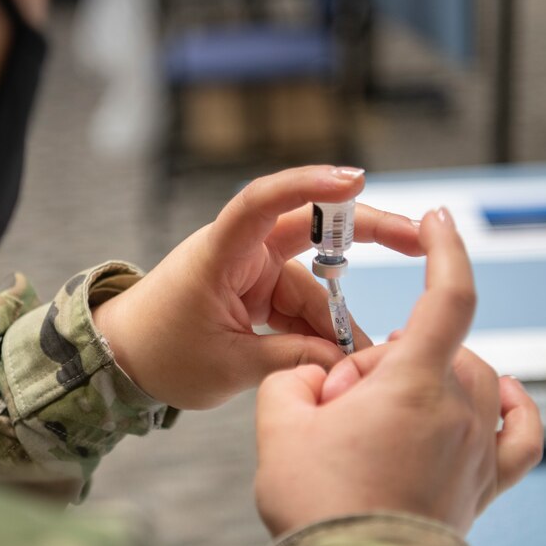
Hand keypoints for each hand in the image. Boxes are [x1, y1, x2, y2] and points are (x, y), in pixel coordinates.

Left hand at [92, 165, 421, 409]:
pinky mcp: (257, 288)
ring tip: (367, 356)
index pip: (262, 201)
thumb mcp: (229, 365)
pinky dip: (320, 327)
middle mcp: (240, 250)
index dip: (310, 184)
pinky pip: (301, 301)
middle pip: (310, 227)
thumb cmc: (160, 353)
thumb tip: (345, 360)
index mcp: (219, 254)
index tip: (355, 180)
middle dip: (367, 231)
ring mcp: (251, 267)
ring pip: (313, 282)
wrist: (124, 360)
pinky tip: (343, 356)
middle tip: (421, 240)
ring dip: (337, 317)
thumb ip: (290, 358)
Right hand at [254, 207, 543, 536]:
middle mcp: (458, 409)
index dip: (446, 249)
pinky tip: (499, 395)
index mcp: (412, 385)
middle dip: (382, 360)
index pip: (447, 297)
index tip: (438, 221)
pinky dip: (512, 404)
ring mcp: (478, 446)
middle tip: (340, 400)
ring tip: (379, 418)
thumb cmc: (321, 506)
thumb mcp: (278, 424)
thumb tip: (316, 370)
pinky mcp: (487, 480)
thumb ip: (292, 373)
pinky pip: (519, 431)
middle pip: (432, 348)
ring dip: (424, 380)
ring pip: (466, 380)